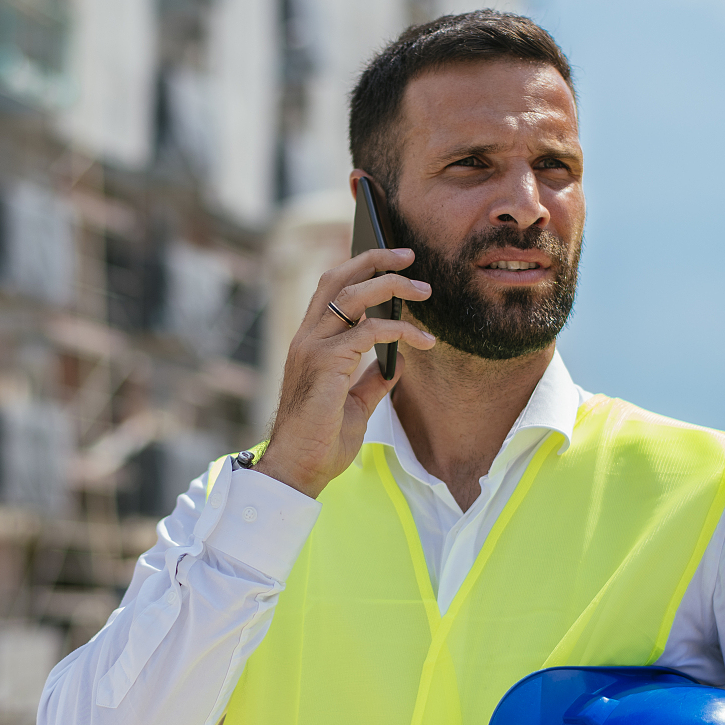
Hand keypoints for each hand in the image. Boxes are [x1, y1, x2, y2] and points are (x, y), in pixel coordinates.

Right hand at [257, 247, 433, 497]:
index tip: (391, 262)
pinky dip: (400, 330)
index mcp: (309, 344)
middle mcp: (306, 338)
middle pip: (337, 279)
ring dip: (392, 285)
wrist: (299, 469)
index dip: (359, 269)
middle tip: (409, 255)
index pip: (331, 290)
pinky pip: (370, 332)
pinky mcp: (325, 363)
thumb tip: (396, 363)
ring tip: (424, 290)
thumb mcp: (354, 406)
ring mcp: (312, 348)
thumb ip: (370, 381)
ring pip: (353, 296)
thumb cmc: (320, 442)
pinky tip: (423, 339)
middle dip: (374, 259)